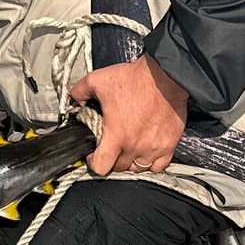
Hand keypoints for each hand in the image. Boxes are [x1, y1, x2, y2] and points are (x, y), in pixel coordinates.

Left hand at [68, 56, 189, 176]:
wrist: (165, 76)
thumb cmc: (135, 79)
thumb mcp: (98, 80)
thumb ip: (80, 92)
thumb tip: (75, 99)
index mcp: (116, 135)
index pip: (101, 166)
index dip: (93, 162)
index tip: (93, 154)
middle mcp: (135, 146)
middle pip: (119, 168)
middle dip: (111, 159)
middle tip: (111, 146)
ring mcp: (154, 147)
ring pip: (138, 168)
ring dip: (130, 162)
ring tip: (127, 149)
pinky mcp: (169, 144)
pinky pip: (158, 165)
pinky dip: (151, 163)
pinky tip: (146, 151)